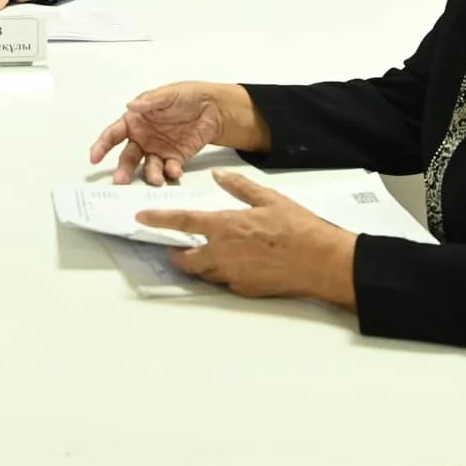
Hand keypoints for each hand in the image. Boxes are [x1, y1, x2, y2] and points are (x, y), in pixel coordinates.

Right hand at [89, 81, 270, 184]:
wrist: (213, 108)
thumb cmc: (186, 96)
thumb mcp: (168, 95)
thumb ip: (149, 102)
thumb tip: (130, 107)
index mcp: (135, 121)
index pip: (113, 134)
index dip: (102, 146)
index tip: (94, 158)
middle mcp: (143, 138)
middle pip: (128, 157)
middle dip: (123, 170)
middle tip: (120, 181)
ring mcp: (158, 150)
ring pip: (148, 167)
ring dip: (150, 175)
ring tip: (156, 180)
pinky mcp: (175, 159)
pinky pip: (169, 169)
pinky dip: (171, 173)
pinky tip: (176, 171)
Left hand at [134, 170, 357, 306]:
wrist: (322, 262)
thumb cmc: (298, 229)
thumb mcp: (269, 199)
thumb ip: (239, 188)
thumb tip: (220, 176)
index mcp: (226, 227)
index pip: (183, 223)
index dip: (159, 221)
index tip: (143, 218)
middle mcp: (223, 254)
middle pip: (185, 259)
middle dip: (175, 253)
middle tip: (174, 247)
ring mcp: (233, 275)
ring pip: (203, 273)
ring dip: (197, 264)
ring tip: (203, 253)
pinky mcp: (245, 290)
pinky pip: (225, 282)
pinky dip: (222, 273)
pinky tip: (234, 263)